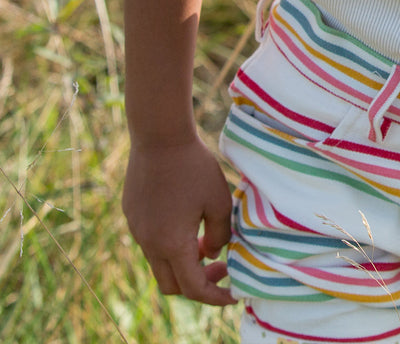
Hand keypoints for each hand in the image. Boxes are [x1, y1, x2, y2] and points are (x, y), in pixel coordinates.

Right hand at [123, 137, 235, 306]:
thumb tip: (211, 254)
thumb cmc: (195, 167)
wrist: (159, 137)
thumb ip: (220, 234)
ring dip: (183, 261)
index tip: (233, 295)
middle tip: (221, 266)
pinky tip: (187, 219)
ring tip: (205, 239)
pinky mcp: (132, 215)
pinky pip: (151, 241)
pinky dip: (170, 243)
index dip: (215, 297)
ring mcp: (137, 230)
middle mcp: (149, 243)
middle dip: (198, 283)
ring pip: (160, 263)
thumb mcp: (219, 200)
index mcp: (172, 244)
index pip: (193, 288)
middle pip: (172, 284)